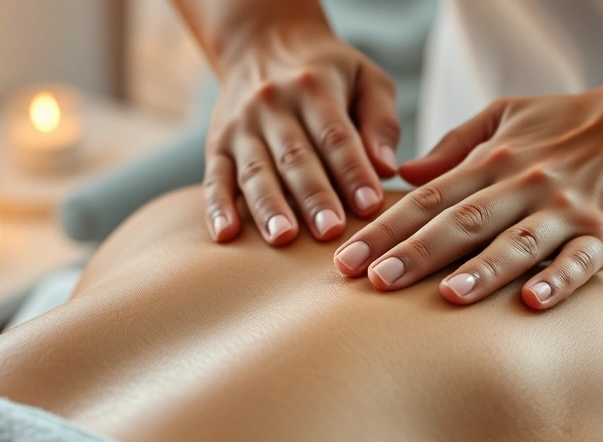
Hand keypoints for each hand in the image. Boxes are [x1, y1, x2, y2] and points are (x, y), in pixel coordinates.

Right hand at [204, 21, 398, 243]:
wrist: (264, 43)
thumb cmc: (329, 74)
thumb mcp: (367, 79)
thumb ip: (381, 121)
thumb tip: (387, 169)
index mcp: (315, 88)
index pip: (335, 135)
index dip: (353, 171)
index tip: (370, 205)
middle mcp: (272, 105)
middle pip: (294, 157)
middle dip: (313, 196)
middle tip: (330, 232)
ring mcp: (241, 126)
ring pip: (254, 170)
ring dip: (268, 206)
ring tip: (282, 238)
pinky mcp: (217, 144)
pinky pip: (215, 178)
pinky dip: (217, 207)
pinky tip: (225, 234)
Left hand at [333, 87, 602, 308]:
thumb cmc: (568, 123)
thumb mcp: (505, 116)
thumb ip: (455, 146)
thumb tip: (403, 174)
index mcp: (494, 160)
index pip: (429, 198)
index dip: (385, 229)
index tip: (346, 260)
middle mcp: (524, 184)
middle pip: (461, 222)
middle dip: (415, 253)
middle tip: (372, 283)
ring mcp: (566, 210)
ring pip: (517, 241)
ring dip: (481, 270)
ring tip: (446, 297)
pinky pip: (580, 261)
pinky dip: (558, 280)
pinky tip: (532, 304)